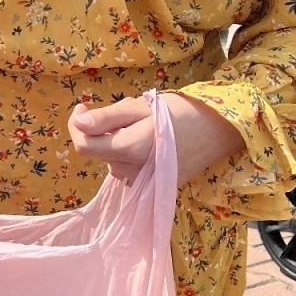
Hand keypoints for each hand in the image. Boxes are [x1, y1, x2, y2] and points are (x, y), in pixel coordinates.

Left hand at [68, 92, 243, 184]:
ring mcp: (142, 184)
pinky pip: (126, 167)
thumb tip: (79, 124)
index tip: (84, 108)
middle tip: (131, 112)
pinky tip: (150, 140)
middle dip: (104, 128)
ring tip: (145, 124)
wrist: (218, 133)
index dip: (76, 125)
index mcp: (130, 150)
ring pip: (112, 157)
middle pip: (99, 150)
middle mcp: (132, 173)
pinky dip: (129, 151)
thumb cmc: (181, 113)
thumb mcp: (142, 107)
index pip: (84, 146)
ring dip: (118, 139)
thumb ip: (107, 118)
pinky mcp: (150, 187)